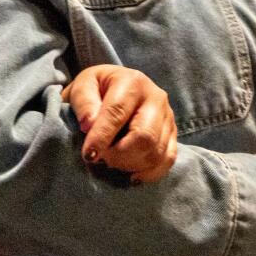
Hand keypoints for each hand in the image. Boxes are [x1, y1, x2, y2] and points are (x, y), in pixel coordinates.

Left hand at [65, 65, 178, 184]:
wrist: (115, 88)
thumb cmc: (96, 89)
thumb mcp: (82, 86)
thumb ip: (84, 103)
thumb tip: (89, 125)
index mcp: (132, 82)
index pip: (117, 113)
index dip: (102, 137)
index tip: (89, 155)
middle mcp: (156, 98)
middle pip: (145, 137)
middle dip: (119, 156)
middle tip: (101, 159)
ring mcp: (168, 117)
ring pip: (156, 153)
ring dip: (130, 165)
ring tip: (112, 162)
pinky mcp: (173, 134)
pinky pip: (167, 160)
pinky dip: (148, 173)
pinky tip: (131, 174)